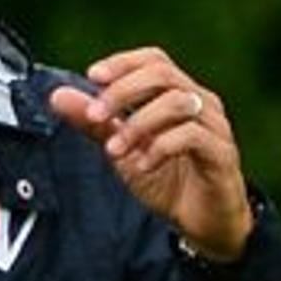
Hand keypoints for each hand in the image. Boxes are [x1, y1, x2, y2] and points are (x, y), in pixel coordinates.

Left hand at [46, 49, 250, 261]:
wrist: (201, 220)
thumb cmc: (166, 179)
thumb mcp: (121, 150)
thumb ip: (94, 123)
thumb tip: (58, 96)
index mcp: (177, 94)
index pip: (154, 60)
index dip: (123, 63)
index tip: (92, 76)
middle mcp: (200, 102)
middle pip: (163, 74)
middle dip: (123, 92)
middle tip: (95, 116)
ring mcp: (214, 125)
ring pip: (178, 102)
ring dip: (137, 124)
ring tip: (114, 152)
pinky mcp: (221, 152)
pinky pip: (193, 135)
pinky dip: (161, 147)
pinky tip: (143, 165)